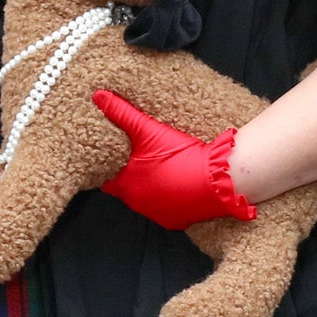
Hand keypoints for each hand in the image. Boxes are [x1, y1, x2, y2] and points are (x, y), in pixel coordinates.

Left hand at [90, 88, 254, 229]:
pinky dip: (166, 198)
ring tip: (159, 169)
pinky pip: (164, 209)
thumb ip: (122, 113)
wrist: (216, 179)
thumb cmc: (181, 157)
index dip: (109, 165)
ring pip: (144, 199)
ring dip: (148, 187)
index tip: (115, 156)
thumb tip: (99, 96)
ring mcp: (156, 214)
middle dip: (129, 176)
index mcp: (125, 184)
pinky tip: (174, 183)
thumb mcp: (148, 130)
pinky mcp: (174, 220)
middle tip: (138, 159)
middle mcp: (137, 203)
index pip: (106, 178)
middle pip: (125, 189)